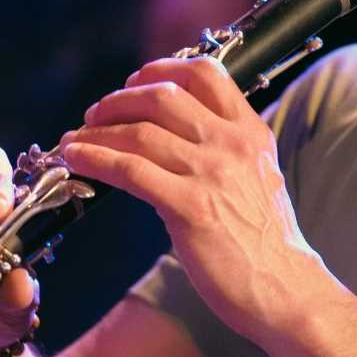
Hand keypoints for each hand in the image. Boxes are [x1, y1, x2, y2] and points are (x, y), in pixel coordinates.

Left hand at [58, 57, 333, 342]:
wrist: (283, 288)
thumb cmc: (265, 241)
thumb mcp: (258, 176)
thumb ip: (223, 150)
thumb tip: (171, 137)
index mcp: (250, 131)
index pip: (205, 73)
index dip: (161, 69)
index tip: (134, 82)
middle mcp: (232, 144)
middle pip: (163, 96)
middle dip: (119, 100)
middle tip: (95, 115)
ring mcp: (211, 173)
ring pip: (139, 132)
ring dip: (95, 132)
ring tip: (72, 141)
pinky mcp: (190, 207)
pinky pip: (130, 171)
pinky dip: (95, 159)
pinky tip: (76, 159)